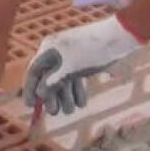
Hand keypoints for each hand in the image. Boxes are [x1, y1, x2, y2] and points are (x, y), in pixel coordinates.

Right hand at [23, 15, 140, 114]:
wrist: (119, 37)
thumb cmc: (92, 50)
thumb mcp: (71, 69)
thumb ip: (53, 82)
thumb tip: (39, 94)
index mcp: (49, 48)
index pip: (34, 71)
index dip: (31, 89)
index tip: (30, 106)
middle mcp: (56, 52)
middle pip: (48, 77)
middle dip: (51, 96)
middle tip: (54, 112)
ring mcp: (69, 57)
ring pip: (62, 80)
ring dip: (65, 96)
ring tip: (71, 110)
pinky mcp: (81, 61)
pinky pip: (74, 78)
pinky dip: (76, 90)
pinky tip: (81, 103)